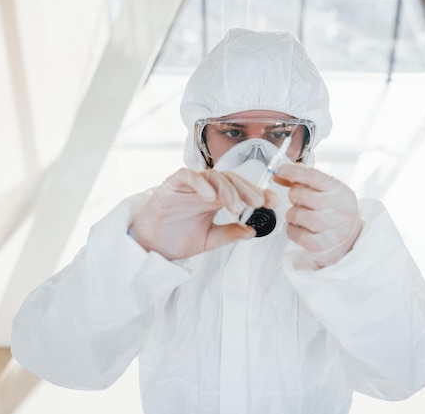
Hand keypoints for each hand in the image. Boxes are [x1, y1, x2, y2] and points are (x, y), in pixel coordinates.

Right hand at [129, 168, 277, 259]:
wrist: (151, 247)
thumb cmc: (177, 239)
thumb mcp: (210, 239)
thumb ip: (230, 233)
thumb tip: (252, 232)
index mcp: (217, 198)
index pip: (241, 190)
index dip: (258, 193)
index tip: (273, 202)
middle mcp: (206, 188)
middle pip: (231, 179)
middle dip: (247, 190)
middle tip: (259, 203)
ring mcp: (190, 185)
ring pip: (213, 176)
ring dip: (227, 190)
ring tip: (235, 208)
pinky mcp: (172, 184)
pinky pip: (188, 176)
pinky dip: (200, 184)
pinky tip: (209, 197)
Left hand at [275, 163, 362, 267]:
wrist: (352, 241)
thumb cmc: (337, 215)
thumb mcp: (328, 194)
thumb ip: (305, 181)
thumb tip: (280, 173)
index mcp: (341, 193)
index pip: (314, 177)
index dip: (293, 171)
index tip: (279, 169)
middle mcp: (340, 211)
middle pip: (301, 195)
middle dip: (294, 197)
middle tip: (300, 203)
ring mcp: (333, 230)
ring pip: (296, 214)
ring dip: (292, 215)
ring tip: (301, 218)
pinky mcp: (322, 247)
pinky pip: (295, 233)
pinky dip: (292, 231)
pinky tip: (301, 230)